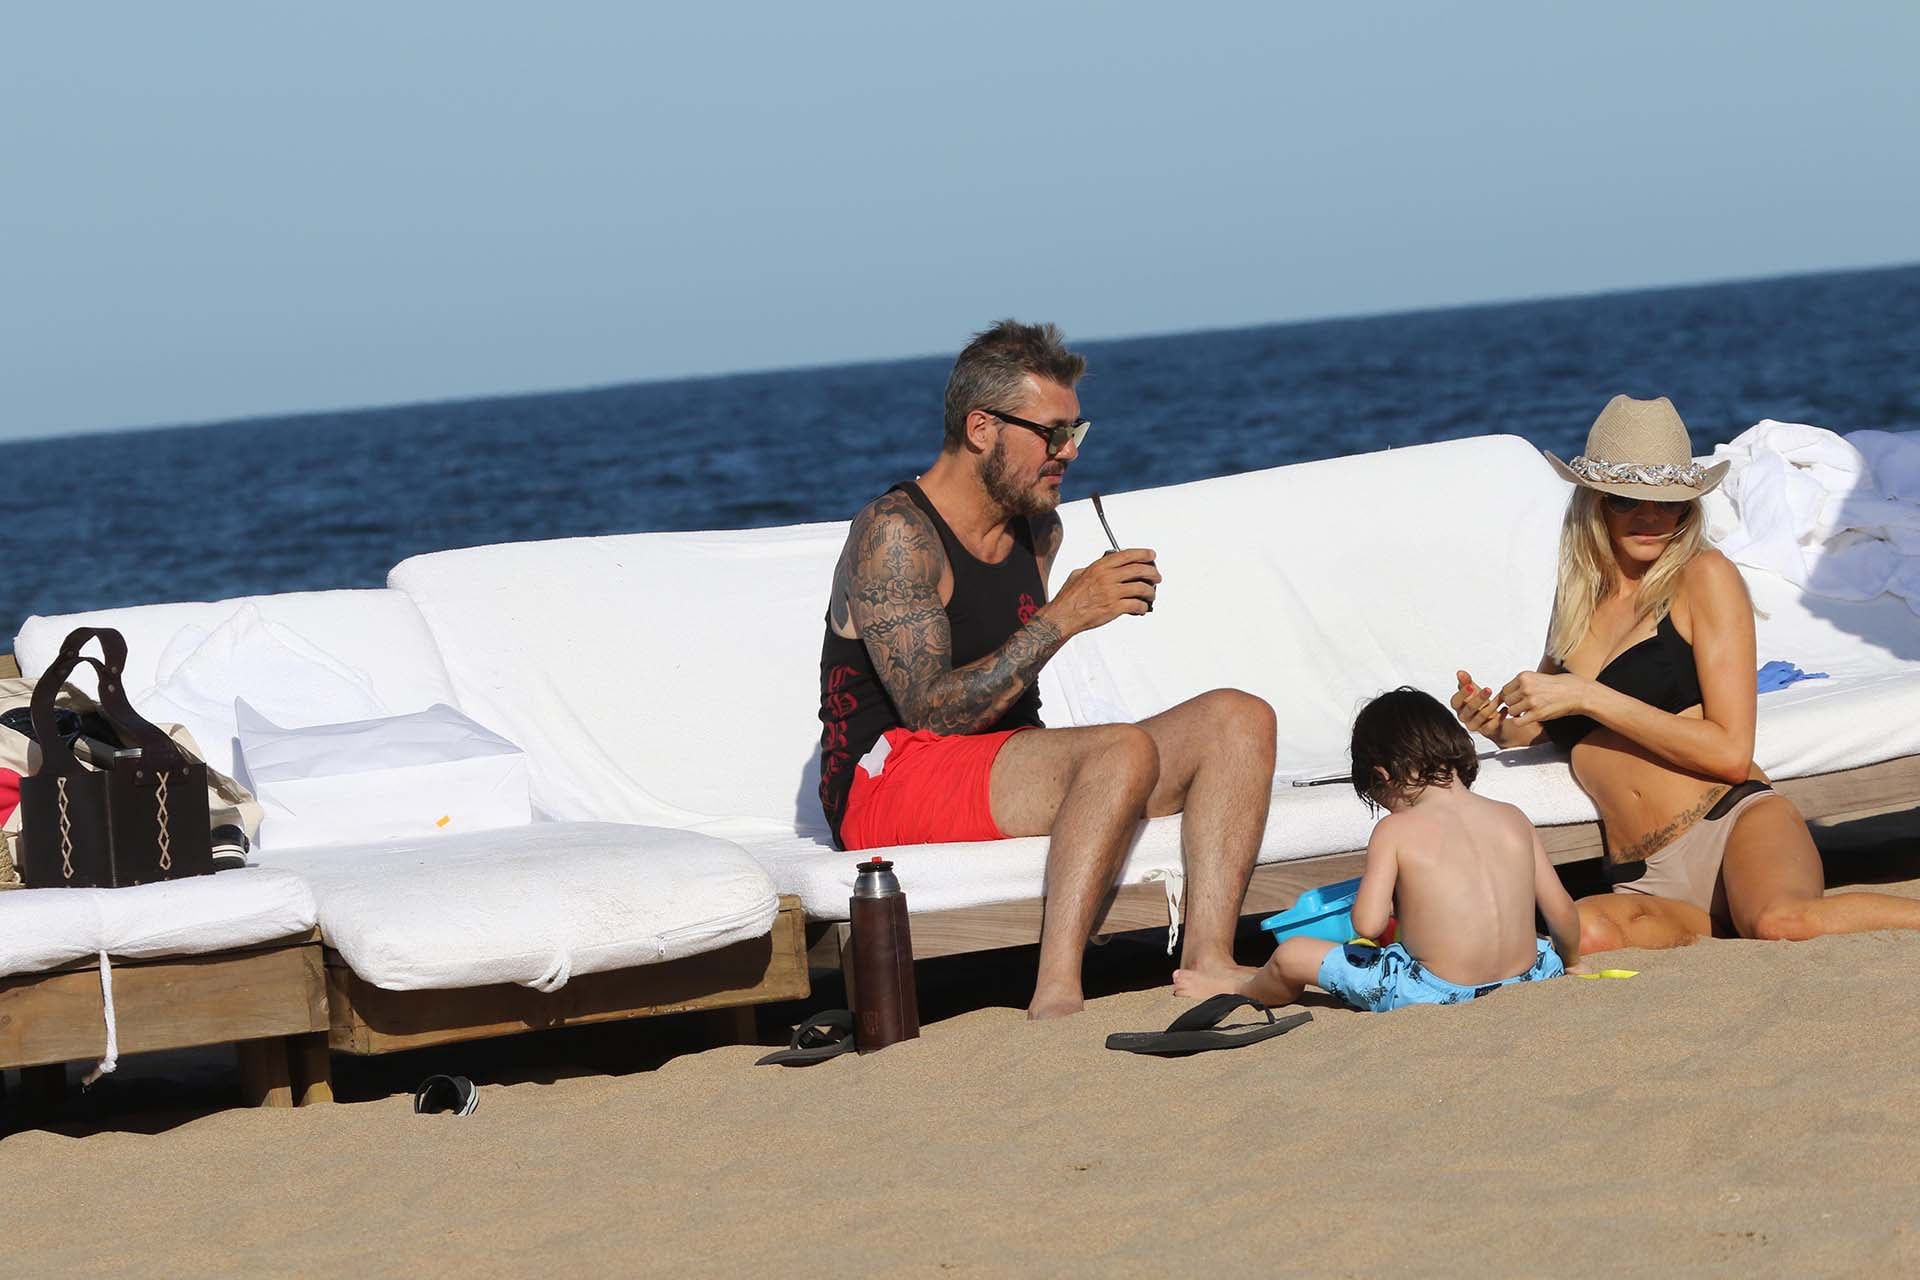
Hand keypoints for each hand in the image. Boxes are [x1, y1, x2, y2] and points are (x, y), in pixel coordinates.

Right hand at [1040, 549, 1159, 637]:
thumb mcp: (1078, 574)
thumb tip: (1105, 565)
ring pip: (1142, 588)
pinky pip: (1136, 605)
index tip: (1151, 555)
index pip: (1128, 555)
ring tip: (1151, 595)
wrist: (1063, 616)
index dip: (1143, 554)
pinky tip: (1141, 608)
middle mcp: (1107, 578)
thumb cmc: (1069, 598)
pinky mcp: (1114, 608)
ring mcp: (1112, 593)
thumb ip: (1094, 568)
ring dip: (1151, 592)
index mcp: (1100, 567)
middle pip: (1139, 570)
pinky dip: (1143, 607)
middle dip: (1153, 573)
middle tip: (1157, 577)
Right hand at [1450, 670, 1507, 742]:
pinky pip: (1490, 726)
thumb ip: (1466, 681)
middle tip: (1488, 689)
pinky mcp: (1485, 732)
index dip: (1462, 694)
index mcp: (1459, 707)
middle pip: (1469, 709)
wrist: (1493, 719)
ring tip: (1500, 698)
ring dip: (1491, 706)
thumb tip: (1460, 672)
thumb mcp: (1473, 691)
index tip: (1470, 686)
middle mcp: (1464, 717)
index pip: (1455, 702)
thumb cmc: (1481, 703)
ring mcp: (1474, 726)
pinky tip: (1504, 709)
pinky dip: (1499, 717)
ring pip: (1481, 717)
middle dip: (1479, 698)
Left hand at [1497, 670, 1590, 723]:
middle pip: (1506, 701)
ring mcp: (1531, 701)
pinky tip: (1528, 718)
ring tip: (1528, 711)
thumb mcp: (1537, 677)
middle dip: (1513, 705)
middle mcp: (1526, 687)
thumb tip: (1504, 693)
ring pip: (1511, 711)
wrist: (1576, 692)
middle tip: (1524, 706)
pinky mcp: (1537, 714)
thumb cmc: (1558, 685)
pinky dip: (1520, 722)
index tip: (1517, 700)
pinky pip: (1518, 722)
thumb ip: (1522, 683)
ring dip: (1518, 713)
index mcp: (1524, 676)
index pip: (1505, 689)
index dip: (1510, 696)